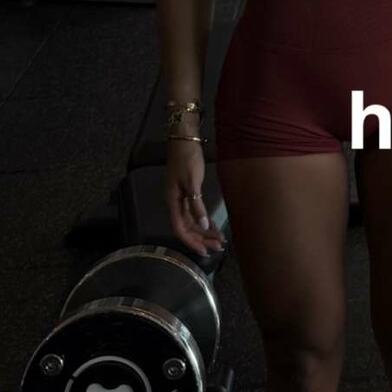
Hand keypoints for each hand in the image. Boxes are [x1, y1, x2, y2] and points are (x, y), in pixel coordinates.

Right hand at [165, 137, 225, 260]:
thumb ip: (196, 204)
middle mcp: (175, 203)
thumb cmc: (187, 158)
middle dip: (201, 239)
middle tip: (217, 248)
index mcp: (172, 202)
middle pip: (187, 228)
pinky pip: (195, 212)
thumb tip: (201, 226)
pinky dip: (204, 220)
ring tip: (218, 241)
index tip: (204, 251)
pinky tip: (213, 226)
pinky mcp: (188, 193)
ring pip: (192, 221)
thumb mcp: (192, 181)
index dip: (191, 242)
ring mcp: (181, 198)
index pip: (180, 229)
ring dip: (204, 232)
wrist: (184, 139)